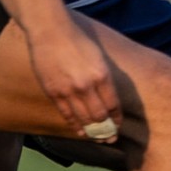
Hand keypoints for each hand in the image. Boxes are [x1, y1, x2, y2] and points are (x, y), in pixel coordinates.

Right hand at [26, 19, 118, 135]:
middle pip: (99, 116)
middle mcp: (86, 86)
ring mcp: (68, 91)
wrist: (51, 32)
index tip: (119, 125)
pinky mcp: (53, 93)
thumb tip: (108, 96)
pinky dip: (74, 125)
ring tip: (97, 138)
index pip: (113, 105)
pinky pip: (66, 114)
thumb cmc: (77, 41)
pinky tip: (80, 132)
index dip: (117, 118)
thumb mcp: (99, 57)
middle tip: (110, 137)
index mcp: (102, 75)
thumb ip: (103, 78)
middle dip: (107, 129)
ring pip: (83, 119)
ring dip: (91, 131)